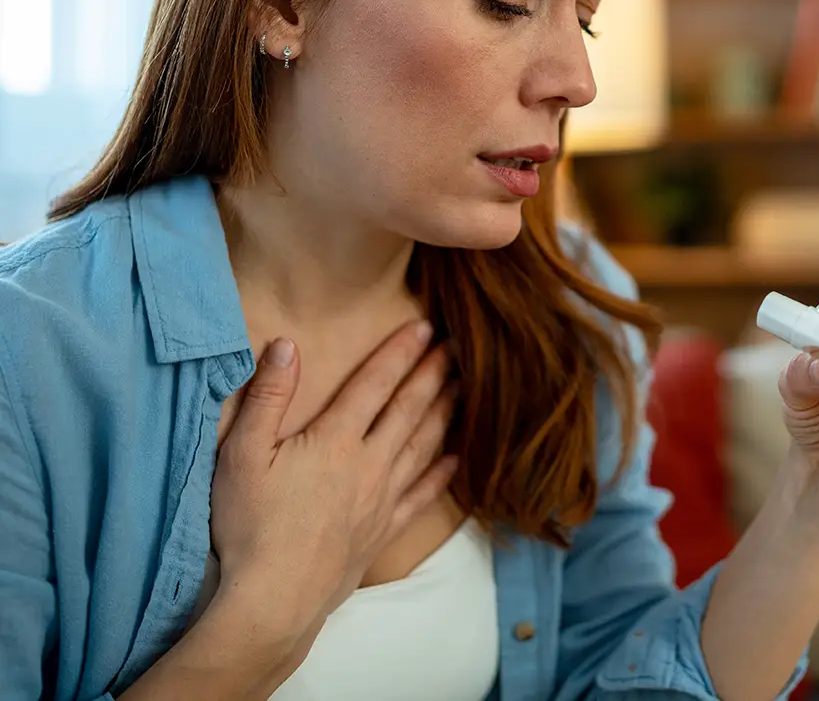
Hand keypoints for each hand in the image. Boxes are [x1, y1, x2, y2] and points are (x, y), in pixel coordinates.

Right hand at [209, 320, 457, 651]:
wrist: (273, 602)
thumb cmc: (250, 527)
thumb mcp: (241, 455)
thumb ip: (267, 396)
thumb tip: (287, 345)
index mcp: (335, 440)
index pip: (374, 384)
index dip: (399, 352)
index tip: (424, 326)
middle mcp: (368, 464)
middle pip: (408, 409)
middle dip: (433, 374)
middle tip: (458, 347)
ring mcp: (380, 500)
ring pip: (422, 446)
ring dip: (444, 413)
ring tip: (465, 388)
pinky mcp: (381, 532)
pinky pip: (420, 497)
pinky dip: (440, 475)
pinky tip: (455, 460)